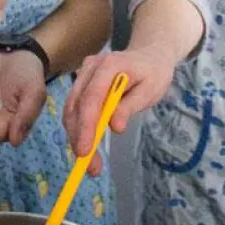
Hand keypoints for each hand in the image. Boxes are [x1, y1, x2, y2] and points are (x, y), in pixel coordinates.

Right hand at [63, 46, 174, 175]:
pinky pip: (76, 108)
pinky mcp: (83, 83)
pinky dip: (80, 129)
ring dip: (77, 138)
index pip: (91, 98)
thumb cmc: (153, 73)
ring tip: (92, 164)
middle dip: (79, 138)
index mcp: (109, 65)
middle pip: (76, 105)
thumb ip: (130, 106)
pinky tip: (90, 146)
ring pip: (71, 109)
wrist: (150, 56)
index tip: (85, 152)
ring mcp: (84, 73)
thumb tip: (114, 126)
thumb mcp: (150, 90)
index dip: (86, 126)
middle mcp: (91, 67)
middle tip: (91, 168)